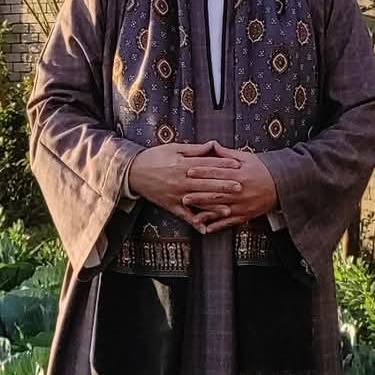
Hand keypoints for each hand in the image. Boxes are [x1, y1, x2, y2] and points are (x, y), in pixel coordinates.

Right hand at [129, 142, 263, 232]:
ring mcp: (177, 195)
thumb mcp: (174, 148)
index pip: (208, 165)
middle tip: (241, 187)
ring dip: (214, 206)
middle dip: (225, 186)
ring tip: (229, 208)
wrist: (132, 172)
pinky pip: (185, 216)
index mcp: (183, 165)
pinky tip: (206, 228)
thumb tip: (213, 145)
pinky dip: (195, 222)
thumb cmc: (154, 157)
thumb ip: (195, 149)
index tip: (238, 165)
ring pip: (199, 201)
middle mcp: (182, 181)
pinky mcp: (171, 206)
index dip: (223, 165)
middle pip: (207, 184)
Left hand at [179, 145, 275, 232]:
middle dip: (199, 195)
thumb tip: (212, 145)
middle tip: (184, 196)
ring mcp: (243, 204)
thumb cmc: (262, 169)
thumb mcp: (246, 157)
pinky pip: (230, 222)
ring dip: (206, 213)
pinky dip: (218, 226)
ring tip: (192, 215)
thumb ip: (227, 154)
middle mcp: (240, 190)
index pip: (217, 172)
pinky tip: (207, 228)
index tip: (189, 172)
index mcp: (239, 174)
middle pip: (217, 193)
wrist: (282, 184)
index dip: (202, 172)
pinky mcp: (246, 215)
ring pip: (221, 209)